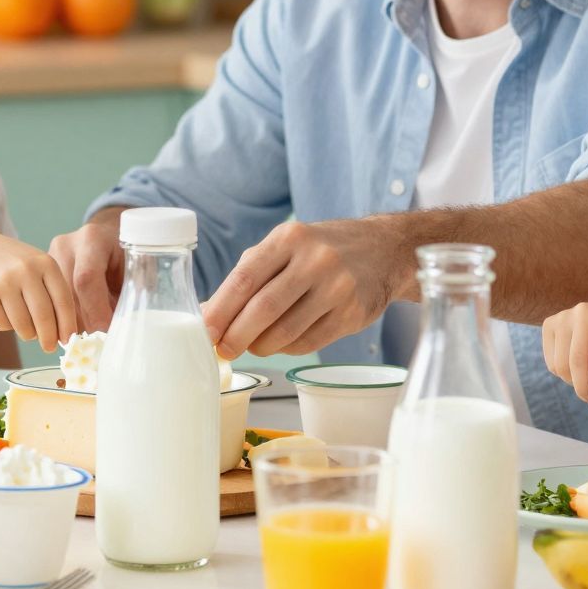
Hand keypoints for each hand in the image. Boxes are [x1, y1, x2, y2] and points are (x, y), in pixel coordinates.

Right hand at [0, 229, 77, 351]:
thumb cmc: (14, 265)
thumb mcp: (37, 267)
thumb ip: (53, 293)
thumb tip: (63, 333)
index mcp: (45, 263)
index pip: (63, 301)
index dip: (67, 324)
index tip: (68, 339)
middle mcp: (25, 271)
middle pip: (44, 317)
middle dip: (49, 338)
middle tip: (49, 348)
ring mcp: (3, 283)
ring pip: (23, 325)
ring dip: (28, 334)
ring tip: (26, 326)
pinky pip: (3, 325)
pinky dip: (7, 325)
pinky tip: (4, 311)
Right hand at [49, 212, 124, 332]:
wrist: (104, 235)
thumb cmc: (123, 253)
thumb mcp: (134, 267)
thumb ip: (130, 293)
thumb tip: (122, 326)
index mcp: (91, 240)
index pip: (86, 280)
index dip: (96, 311)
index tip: (108, 330)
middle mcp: (65, 247)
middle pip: (68, 296)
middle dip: (87, 323)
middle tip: (103, 337)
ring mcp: (49, 259)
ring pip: (56, 304)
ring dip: (75, 324)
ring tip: (94, 329)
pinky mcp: (41, 272)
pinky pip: (50, 303)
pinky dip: (66, 319)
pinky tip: (81, 322)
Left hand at [202, 218, 399, 357]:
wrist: (383, 250)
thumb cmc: (321, 250)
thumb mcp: (285, 246)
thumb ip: (249, 275)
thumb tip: (208, 311)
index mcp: (289, 238)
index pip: (245, 278)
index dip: (220, 310)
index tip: (204, 331)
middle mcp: (315, 260)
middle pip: (263, 308)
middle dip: (236, 335)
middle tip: (223, 349)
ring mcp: (337, 288)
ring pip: (285, 331)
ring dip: (260, 346)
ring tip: (252, 347)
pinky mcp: (352, 314)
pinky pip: (308, 342)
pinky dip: (287, 348)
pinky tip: (281, 343)